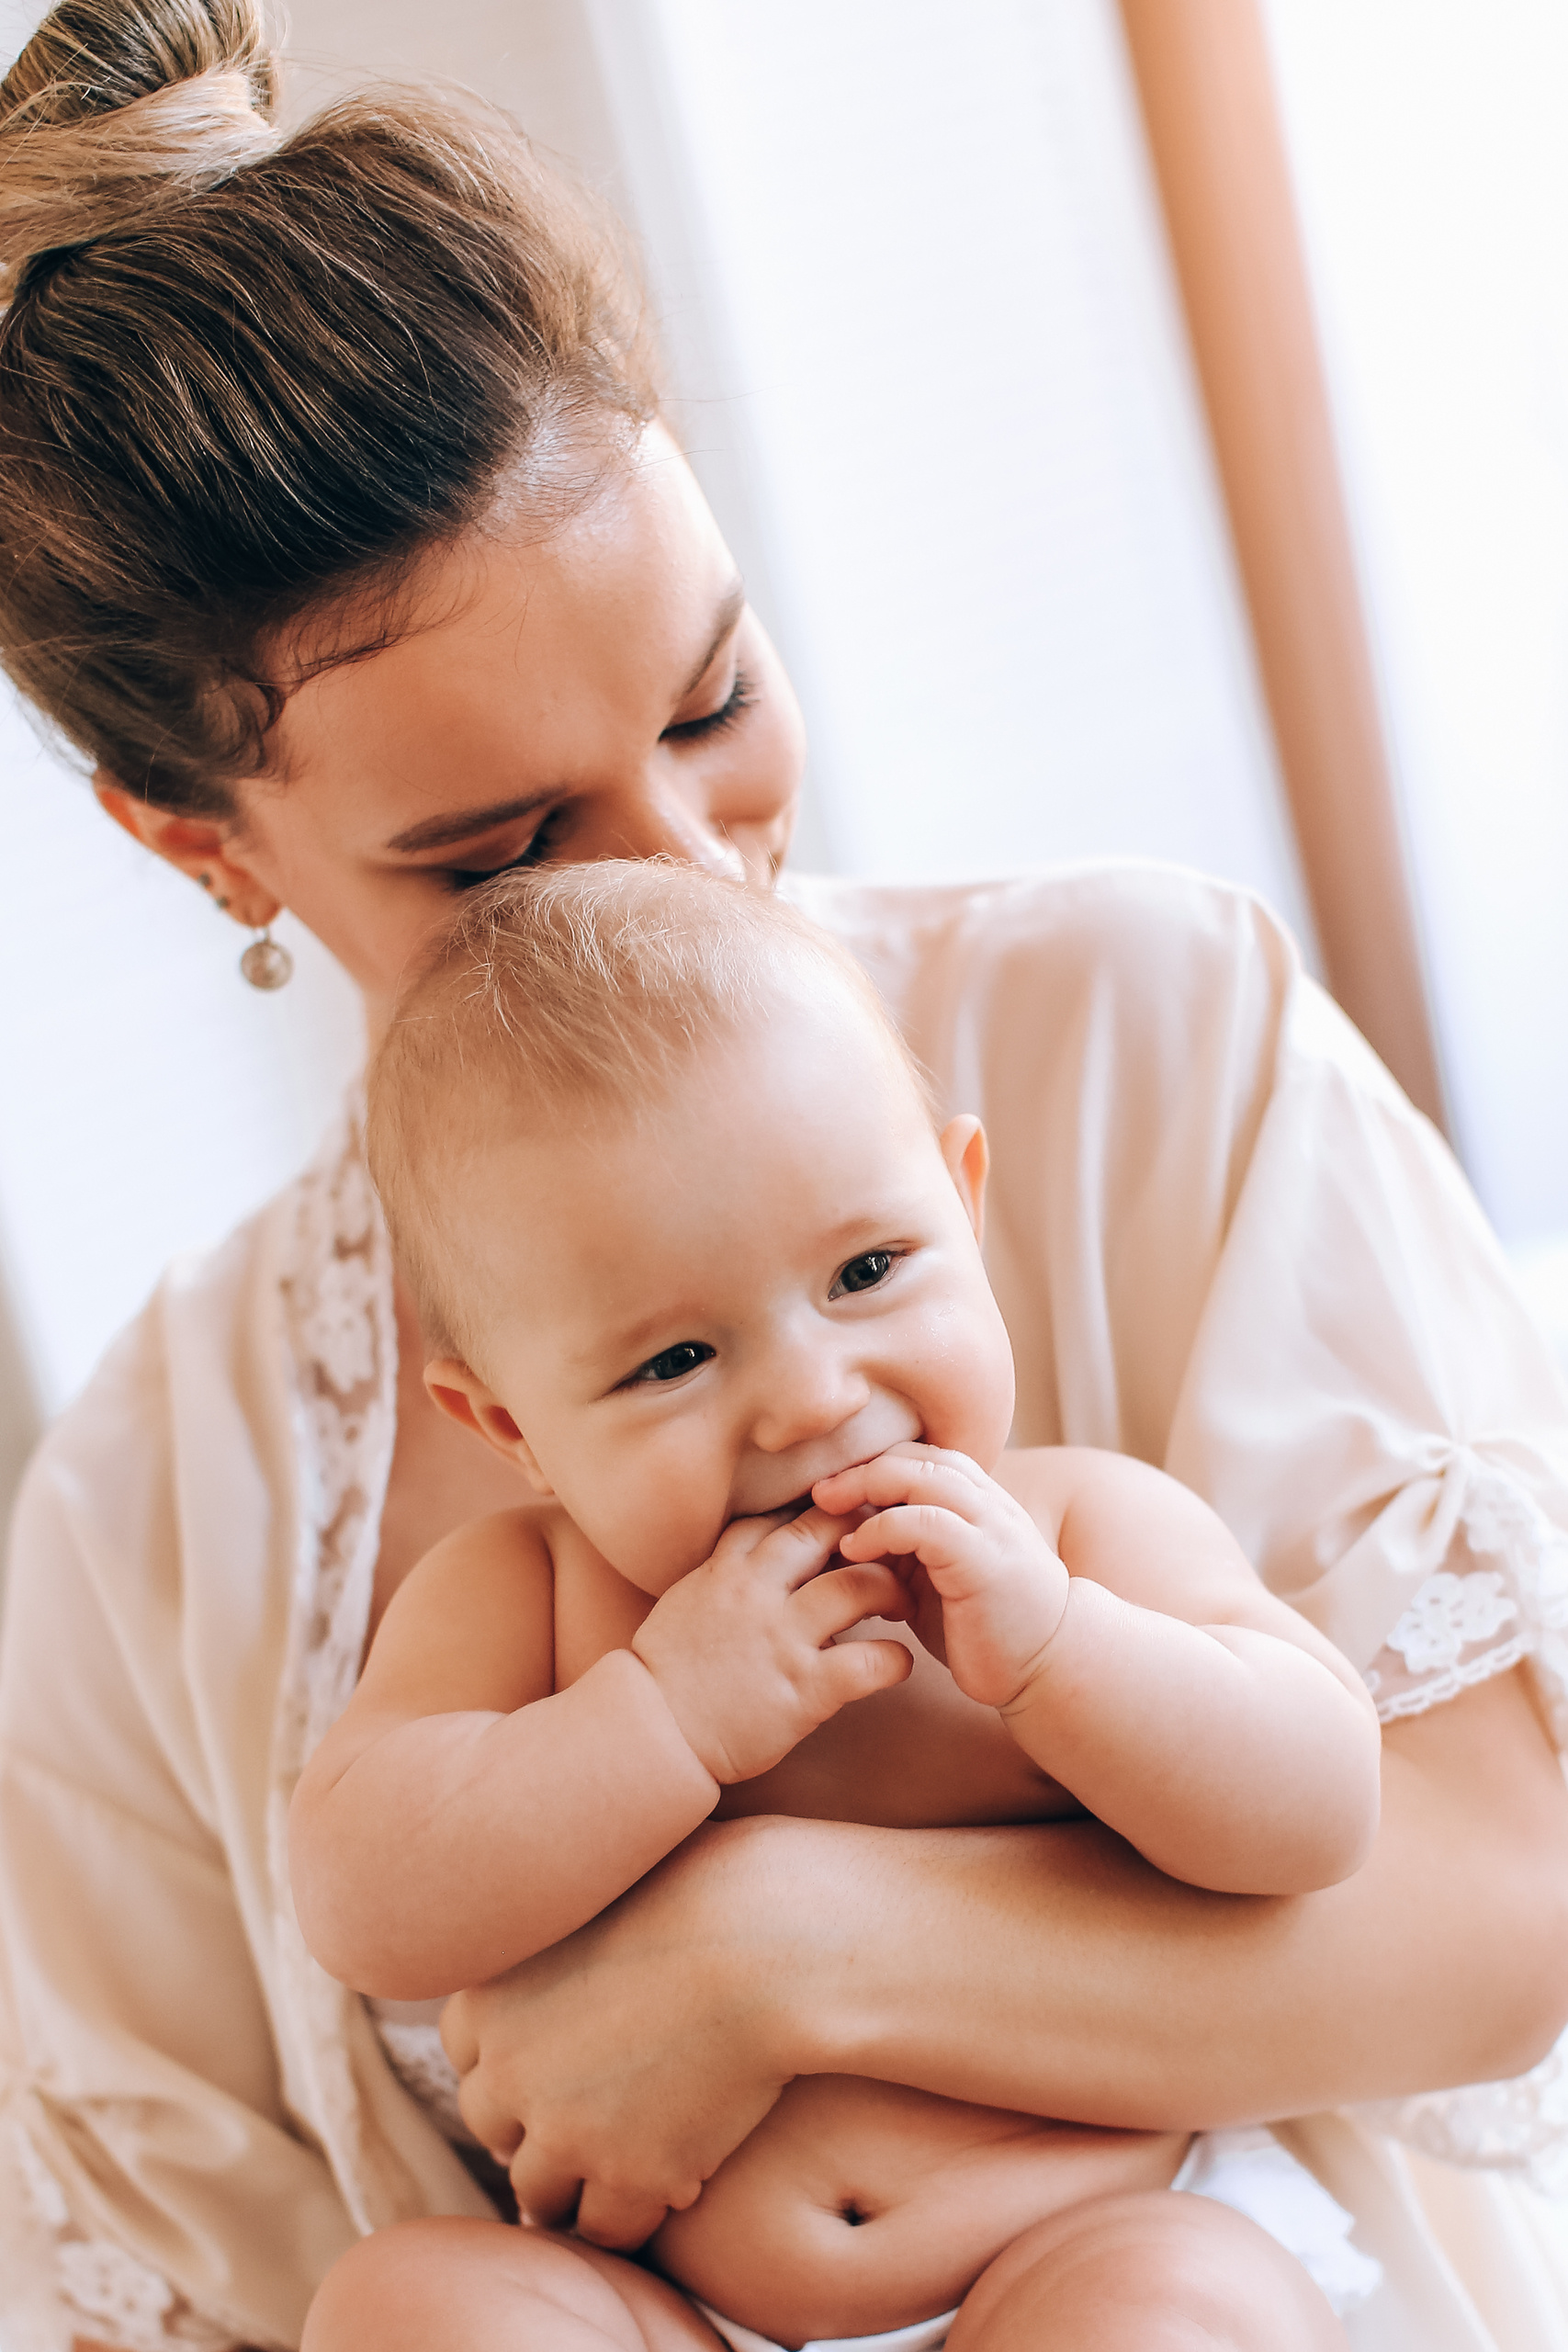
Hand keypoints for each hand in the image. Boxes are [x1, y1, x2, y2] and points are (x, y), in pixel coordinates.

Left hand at [441, 1818, 803, 2248]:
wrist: (772, 1941)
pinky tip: (669, 2185)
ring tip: (619, 2167)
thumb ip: (564, 1928)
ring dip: (573, 2183)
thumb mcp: (599, 1887)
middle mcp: (509, 2069)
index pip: (466, 2053)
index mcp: (489, 1993)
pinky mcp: (628, 2175)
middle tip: (583, 2121)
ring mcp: (564, 2130)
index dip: (512, 2061)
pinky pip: (607, 2227)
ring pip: (537, 2192)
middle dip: (532, 2127)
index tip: (549, 2064)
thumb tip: (570, 1926)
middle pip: (492, 2126)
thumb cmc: (707, 1886)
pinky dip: (632, 2213)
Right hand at [631, 1505, 910, 1779]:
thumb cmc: (667, 1672)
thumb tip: (758, 1552)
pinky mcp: (803, 1688)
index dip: (821, 1511)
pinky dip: (894, 1659)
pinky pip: (868, 1662)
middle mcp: (757, 1592)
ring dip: (890, 1588)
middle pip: (825, 1531)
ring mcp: (782, 1638)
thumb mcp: (687, 1599)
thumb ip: (725, 1571)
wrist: (653, 1734)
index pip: (782, 1515)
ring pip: (857, 1585)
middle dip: (865, 1532)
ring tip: (901, 1602)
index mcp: (727, 1568)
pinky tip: (898, 1663)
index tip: (846, 1522)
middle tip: (889, 1549)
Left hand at [817, 1444, 1069, 1710]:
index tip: (831, 1488)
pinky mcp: (983, 1560)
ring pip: (921, 1477)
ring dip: (865, 1486)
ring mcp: (990, 1527)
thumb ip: (906, 1550)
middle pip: (916, 1457)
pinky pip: (926, 1523)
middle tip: (817, 1491)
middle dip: (860, 1467)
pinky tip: (854, 1548)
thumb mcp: (938, 1578)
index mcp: (979, 1502)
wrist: (1049, 1666)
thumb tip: (843, 1540)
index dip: (873, 1464)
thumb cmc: (989, 1626)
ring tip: (825, 1508)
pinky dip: (882, 1528)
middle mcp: (988, 1504)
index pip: (921, 1457)